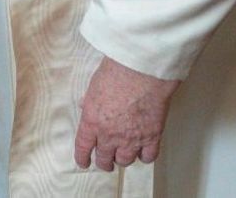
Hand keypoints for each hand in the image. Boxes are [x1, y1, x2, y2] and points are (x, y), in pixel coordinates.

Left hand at [73, 56, 178, 171]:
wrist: (141, 71)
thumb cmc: (115, 72)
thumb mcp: (93, 86)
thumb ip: (89, 101)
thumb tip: (85, 106)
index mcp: (92, 122)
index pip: (83, 148)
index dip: (83, 158)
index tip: (84, 163)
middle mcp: (110, 135)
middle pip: (104, 158)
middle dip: (104, 162)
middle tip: (106, 161)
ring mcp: (131, 138)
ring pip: (125, 161)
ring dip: (123, 159)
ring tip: (124, 155)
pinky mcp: (152, 137)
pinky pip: (148, 157)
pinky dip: (145, 156)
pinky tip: (144, 151)